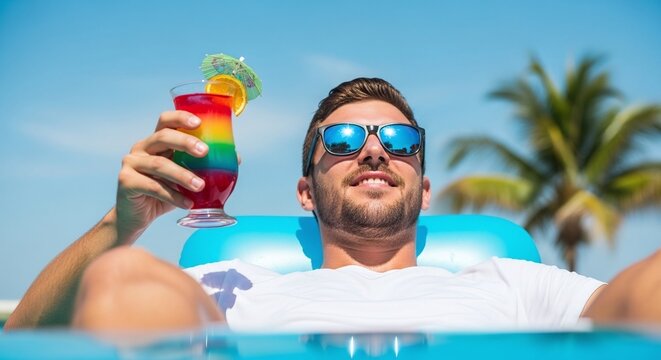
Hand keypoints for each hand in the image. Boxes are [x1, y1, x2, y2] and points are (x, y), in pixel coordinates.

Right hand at [114, 111, 207, 244]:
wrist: (136, 217)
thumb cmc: (163, 193)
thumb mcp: (184, 178)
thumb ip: (202, 166)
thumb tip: (235, 158)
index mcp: (155, 141)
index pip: (165, 121)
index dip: (181, 118)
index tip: (199, 123)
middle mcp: (141, 148)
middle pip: (162, 137)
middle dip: (185, 142)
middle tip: (204, 152)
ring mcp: (131, 163)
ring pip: (159, 164)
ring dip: (183, 175)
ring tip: (200, 186)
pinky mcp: (126, 181)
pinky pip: (153, 187)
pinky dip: (173, 196)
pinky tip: (188, 203)